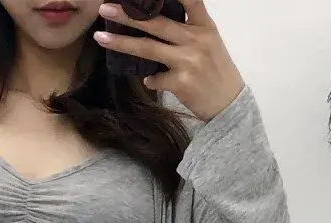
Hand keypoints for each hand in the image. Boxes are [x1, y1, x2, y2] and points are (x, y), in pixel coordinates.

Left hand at [94, 1, 244, 122]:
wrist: (229, 104)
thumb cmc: (216, 71)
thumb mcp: (209, 42)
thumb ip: (187, 30)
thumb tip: (153, 24)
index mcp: (205, 26)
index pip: (189, 0)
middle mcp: (196, 40)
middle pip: (157, 23)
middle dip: (128, 15)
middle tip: (105, 9)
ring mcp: (189, 61)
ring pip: (148, 49)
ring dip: (122, 43)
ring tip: (102, 37)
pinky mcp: (182, 83)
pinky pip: (155, 78)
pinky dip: (149, 79)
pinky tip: (149, 81)